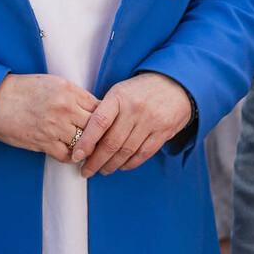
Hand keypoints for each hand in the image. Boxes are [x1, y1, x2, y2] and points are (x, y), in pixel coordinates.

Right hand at [0, 73, 98, 162]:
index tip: (110, 122)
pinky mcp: (43, 143)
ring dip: (88, 147)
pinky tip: (74, 154)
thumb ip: (75, 95)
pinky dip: (72, 156)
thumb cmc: (25, 89)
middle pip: (96, 126)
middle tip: (107, 140)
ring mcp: (55, 127)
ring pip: (84, 143)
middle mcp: (66, 109)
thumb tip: (92, 107)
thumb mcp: (55, 83)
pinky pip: (66, 155)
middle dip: (102, 133)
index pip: (100, 106)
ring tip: (92, 149)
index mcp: (70, 91)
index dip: (107, 116)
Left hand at [74, 72, 191, 176]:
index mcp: (120, 96)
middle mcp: (136, 108)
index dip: (86, 142)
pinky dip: (129, 164)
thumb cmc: (142, 90)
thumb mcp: (122, 92)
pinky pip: (143, 154)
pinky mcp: (164, 131)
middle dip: (95, 162)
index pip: (99, 122)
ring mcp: (151, 120)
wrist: (177, 82)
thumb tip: (85, 140)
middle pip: (111, 142)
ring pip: (126, 151)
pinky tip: (122, 166)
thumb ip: (105, 111)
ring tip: (103, 170)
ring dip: (111, 165)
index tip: (76, 156)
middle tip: (86, 171)